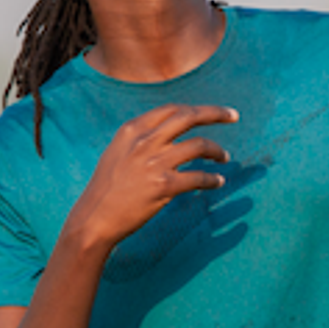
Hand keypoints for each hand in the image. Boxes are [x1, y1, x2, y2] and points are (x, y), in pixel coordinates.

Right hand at [62, 103, 237, 255]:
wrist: (94, 219)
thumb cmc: (107, 188)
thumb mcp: (117, 152)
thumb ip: (141, 138)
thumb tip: (170, 130)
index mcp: (132, 129)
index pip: (172, 109)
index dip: (196, 108)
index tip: (214, 111)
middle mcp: (144, 141)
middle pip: (189, 116)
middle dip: (216, 113)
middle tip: (234, 116)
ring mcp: (154, 163)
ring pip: (199, 146)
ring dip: (217, 150)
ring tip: (225, 157)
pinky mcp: (163, 186)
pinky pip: (199, 178)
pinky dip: (213, 179)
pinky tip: (218, 182)